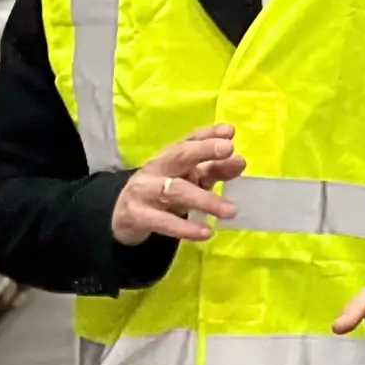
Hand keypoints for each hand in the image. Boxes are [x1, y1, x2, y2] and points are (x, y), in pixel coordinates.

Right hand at [111, 125, 244, 246]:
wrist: (124, 216)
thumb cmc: (163, 193)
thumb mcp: (189, 179)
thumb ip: (214, 170)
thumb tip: (240, 161)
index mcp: (172, 156)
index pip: (190, 139)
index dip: (208, 134)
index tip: (229, 132)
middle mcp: (158, 168)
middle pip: (179, 155)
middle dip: (203, 150)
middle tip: (229, 150)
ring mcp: (145, 190)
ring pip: (175, 191)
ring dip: (204, 199)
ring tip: (230, 210)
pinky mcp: (138, 215)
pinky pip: (163, 221)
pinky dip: (185, 228)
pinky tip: (206, 232)